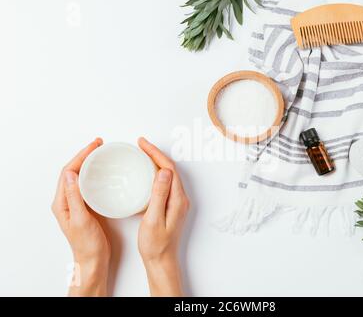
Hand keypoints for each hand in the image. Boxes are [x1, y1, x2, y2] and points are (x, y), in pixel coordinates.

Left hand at [52, 138, 110, 296]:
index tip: (93, 147)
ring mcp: (77, 203)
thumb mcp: (80, 219)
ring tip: (100, 153)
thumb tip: (70, 173)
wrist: (93, 259)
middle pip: (73, 171)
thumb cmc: (86, 244)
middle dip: (84, 155)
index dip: (80, 157)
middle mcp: (67, 200)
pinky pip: (88, 185)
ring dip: (89, 163)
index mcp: (62, 202)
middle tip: (98, 145)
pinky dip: (94, 174)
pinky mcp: (86, 206)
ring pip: (80, 176)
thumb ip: (74, 196)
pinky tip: (103, 172)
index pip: (68, 172)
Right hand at [138, 137, 189, 296]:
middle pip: (170, 169)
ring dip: (156, 162)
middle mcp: (180, 199)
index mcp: (177, 199)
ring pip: (168, 175)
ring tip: (142, 154)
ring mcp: (176, 202)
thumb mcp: (153, 219)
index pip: (169, 168)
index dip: (156, 153)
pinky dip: (155, 173)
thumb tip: (163, 172)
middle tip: (140, 145)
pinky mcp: (171, 206)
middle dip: (155, 154)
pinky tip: (145, 173)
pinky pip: (164, 184)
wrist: (161, 261)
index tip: (142, 144)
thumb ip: (159, 195)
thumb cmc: (156, 245)